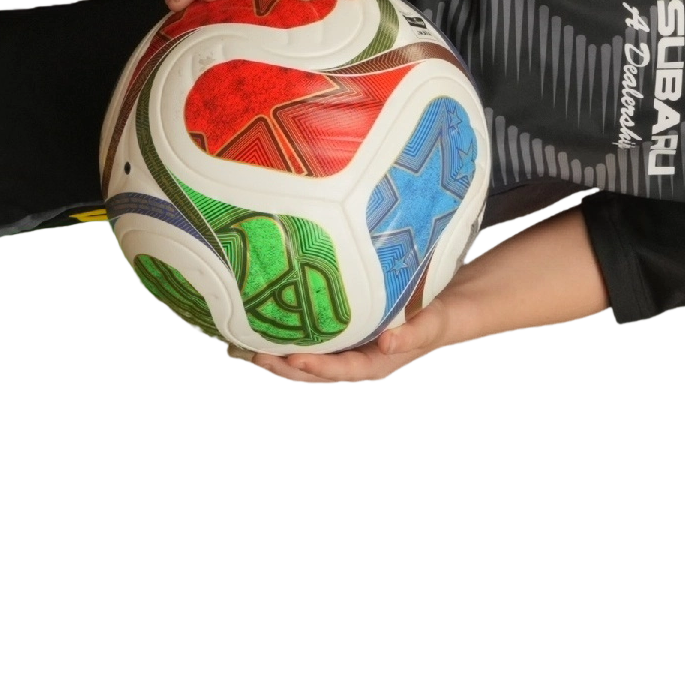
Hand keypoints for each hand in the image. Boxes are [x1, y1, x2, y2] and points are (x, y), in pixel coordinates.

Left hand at [235, 296, 461, 385]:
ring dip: (277, 356)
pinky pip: (308, 342)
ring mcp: (342, 352)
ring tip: (246, 346)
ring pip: (305, 360)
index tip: (294, 359)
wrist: (438, 311)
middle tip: (256, 355)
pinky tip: (261, 328)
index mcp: (374, 366)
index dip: (317, 368)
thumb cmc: (435, 318)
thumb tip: (387, 343)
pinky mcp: (336, 337)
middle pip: (313, 372)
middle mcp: (353, 362)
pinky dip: (285, 339)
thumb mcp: (429, 324)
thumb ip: (411, 334)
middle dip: (284, 366)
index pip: (341, 372)